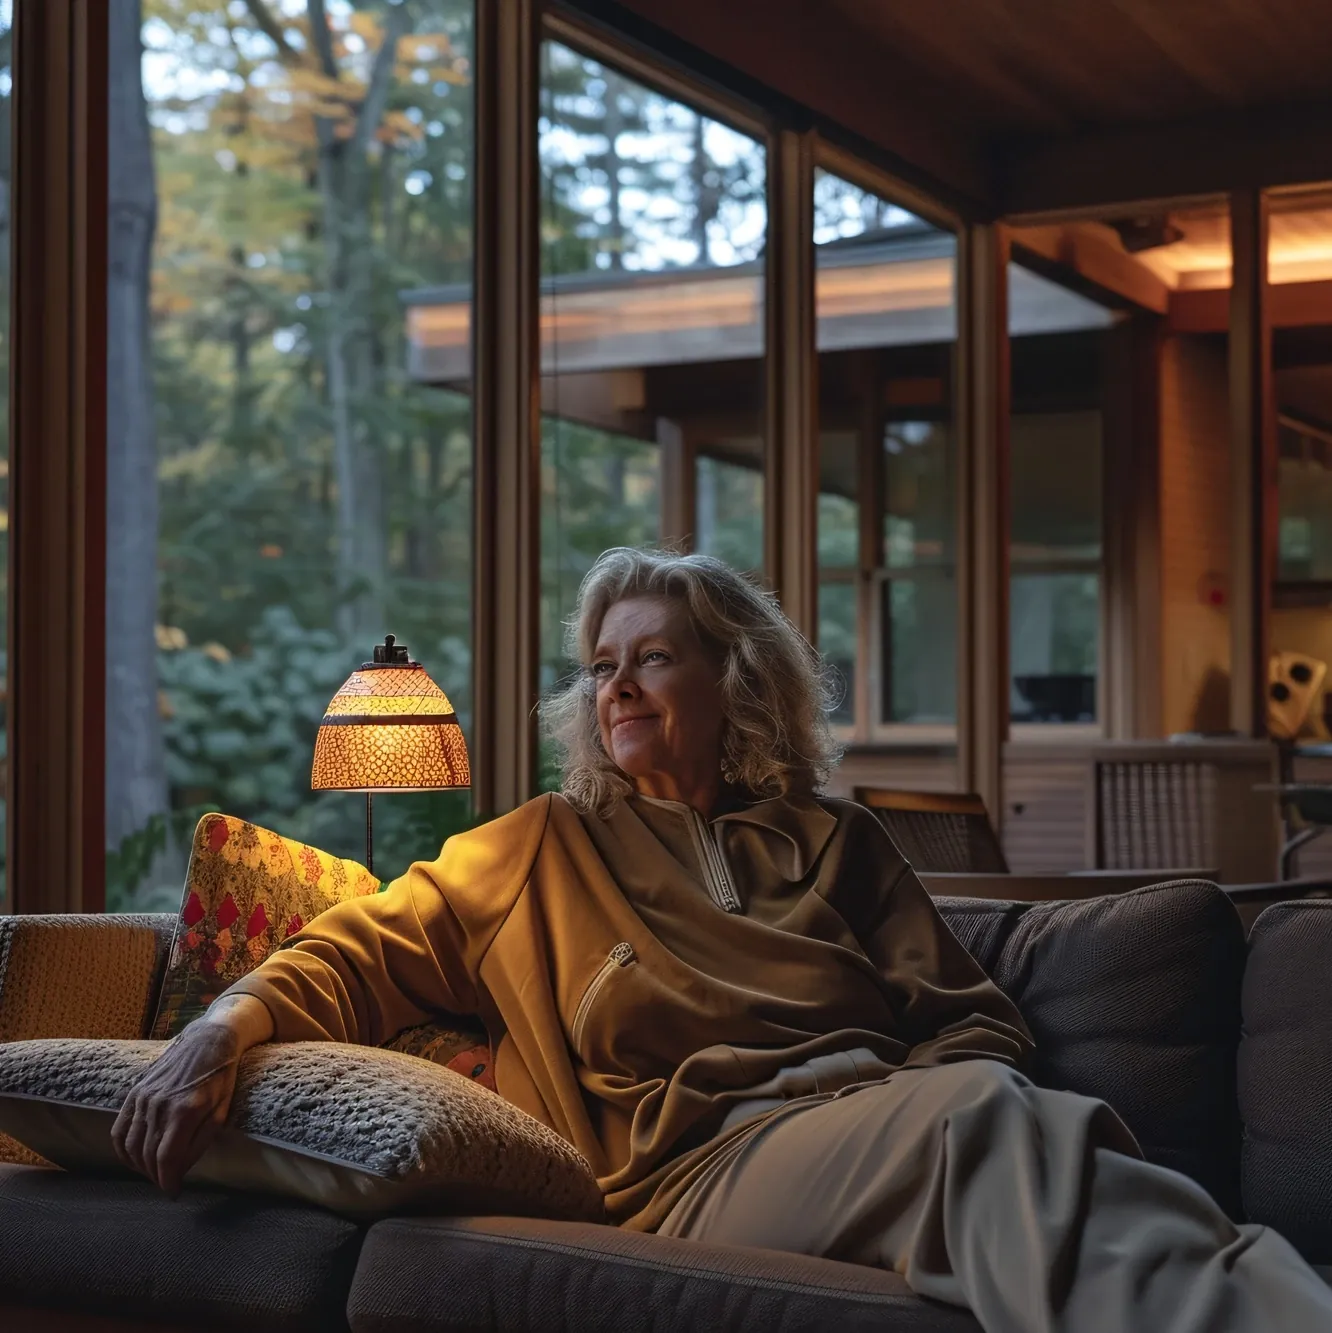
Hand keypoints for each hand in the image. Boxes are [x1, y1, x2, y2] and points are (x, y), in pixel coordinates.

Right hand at [110, 1018, 242, 1196]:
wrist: (209, 1040)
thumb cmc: (221, 1078)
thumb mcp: (222, 1112)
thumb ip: (200, 1143)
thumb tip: (180, 1171)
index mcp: (185, 1111)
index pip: (167, 1159)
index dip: (168, 1181)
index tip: (173, 1193)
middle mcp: (159, 1105)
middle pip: (148, 1155)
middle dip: (156, 1176)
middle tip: (167, 1183)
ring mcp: (143, 1097)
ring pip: (131, 1146)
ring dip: (140, 1166)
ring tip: (154, 1173)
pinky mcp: (134, 1092)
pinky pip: (119, 1130)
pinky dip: (123, 1150)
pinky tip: (134, 1159)